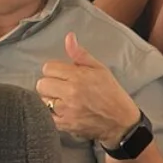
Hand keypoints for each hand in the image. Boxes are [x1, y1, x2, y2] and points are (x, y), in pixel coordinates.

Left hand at [36, 33, 140, 147]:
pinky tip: (62, 111)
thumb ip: (80, 54)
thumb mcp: (99, 68)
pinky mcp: (65, 125)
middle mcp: (70, 93)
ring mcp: (66, 110)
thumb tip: (68, 37)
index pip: (48, 68)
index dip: (55, 70)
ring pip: (42, 100)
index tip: (63, 75)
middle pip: (42, 84)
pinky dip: (51, 114)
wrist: (120, 121)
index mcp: (78, 76)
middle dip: (50, 84)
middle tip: (62, 88)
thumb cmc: (111, 92)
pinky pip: (46, 116)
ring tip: (63, 101)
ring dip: (50, 100)